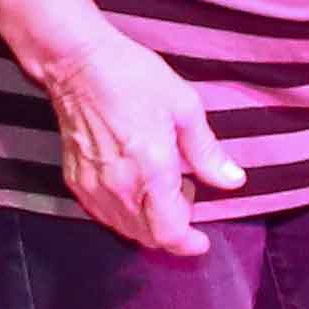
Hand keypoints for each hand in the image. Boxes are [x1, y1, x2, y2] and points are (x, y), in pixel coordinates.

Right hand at [32, 27, 235, 253]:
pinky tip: (137, 187)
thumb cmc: (133, 78)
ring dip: (149, 224)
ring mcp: (93, 186)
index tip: (201, 240)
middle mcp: (119, 186)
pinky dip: (125, 213)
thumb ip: (207, 152)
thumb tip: (232, 180)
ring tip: (164, 188)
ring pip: (125, 229)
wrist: (77, 63)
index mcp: (152, 169)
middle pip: (148, 237)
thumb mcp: (184, 107)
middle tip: (188, 197)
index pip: (169, 232)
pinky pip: (104, 214)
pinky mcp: (75, 180)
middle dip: (173, 230)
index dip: (188, 244)